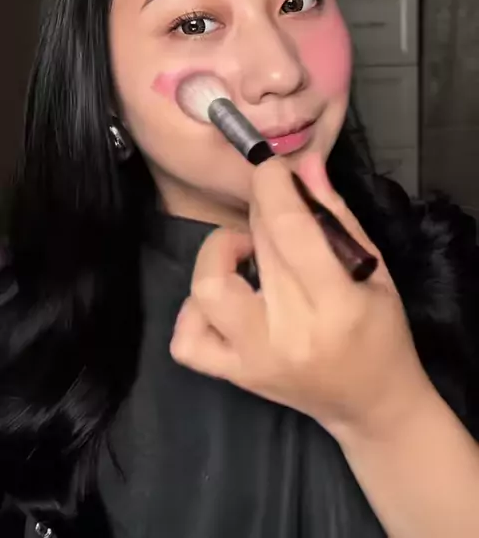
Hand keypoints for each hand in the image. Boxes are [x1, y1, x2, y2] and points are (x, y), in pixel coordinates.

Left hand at [170, 154, 431, 441]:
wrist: (370, 405)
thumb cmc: (381, 332)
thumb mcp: (375, 269)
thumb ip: (336, 214)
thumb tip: (305, 163)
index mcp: (336, 305)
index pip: (291, 232)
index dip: (273, 188)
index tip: (271, 167)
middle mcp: (289, 334)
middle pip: (255, 249)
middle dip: (259, 209)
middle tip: (272, 205)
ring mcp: (254, 358)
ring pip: (206, 289)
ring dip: (219, 254)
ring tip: (247, 254)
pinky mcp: (234, 375)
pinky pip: (187, 340)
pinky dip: (193, 309)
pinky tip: (222, 297)